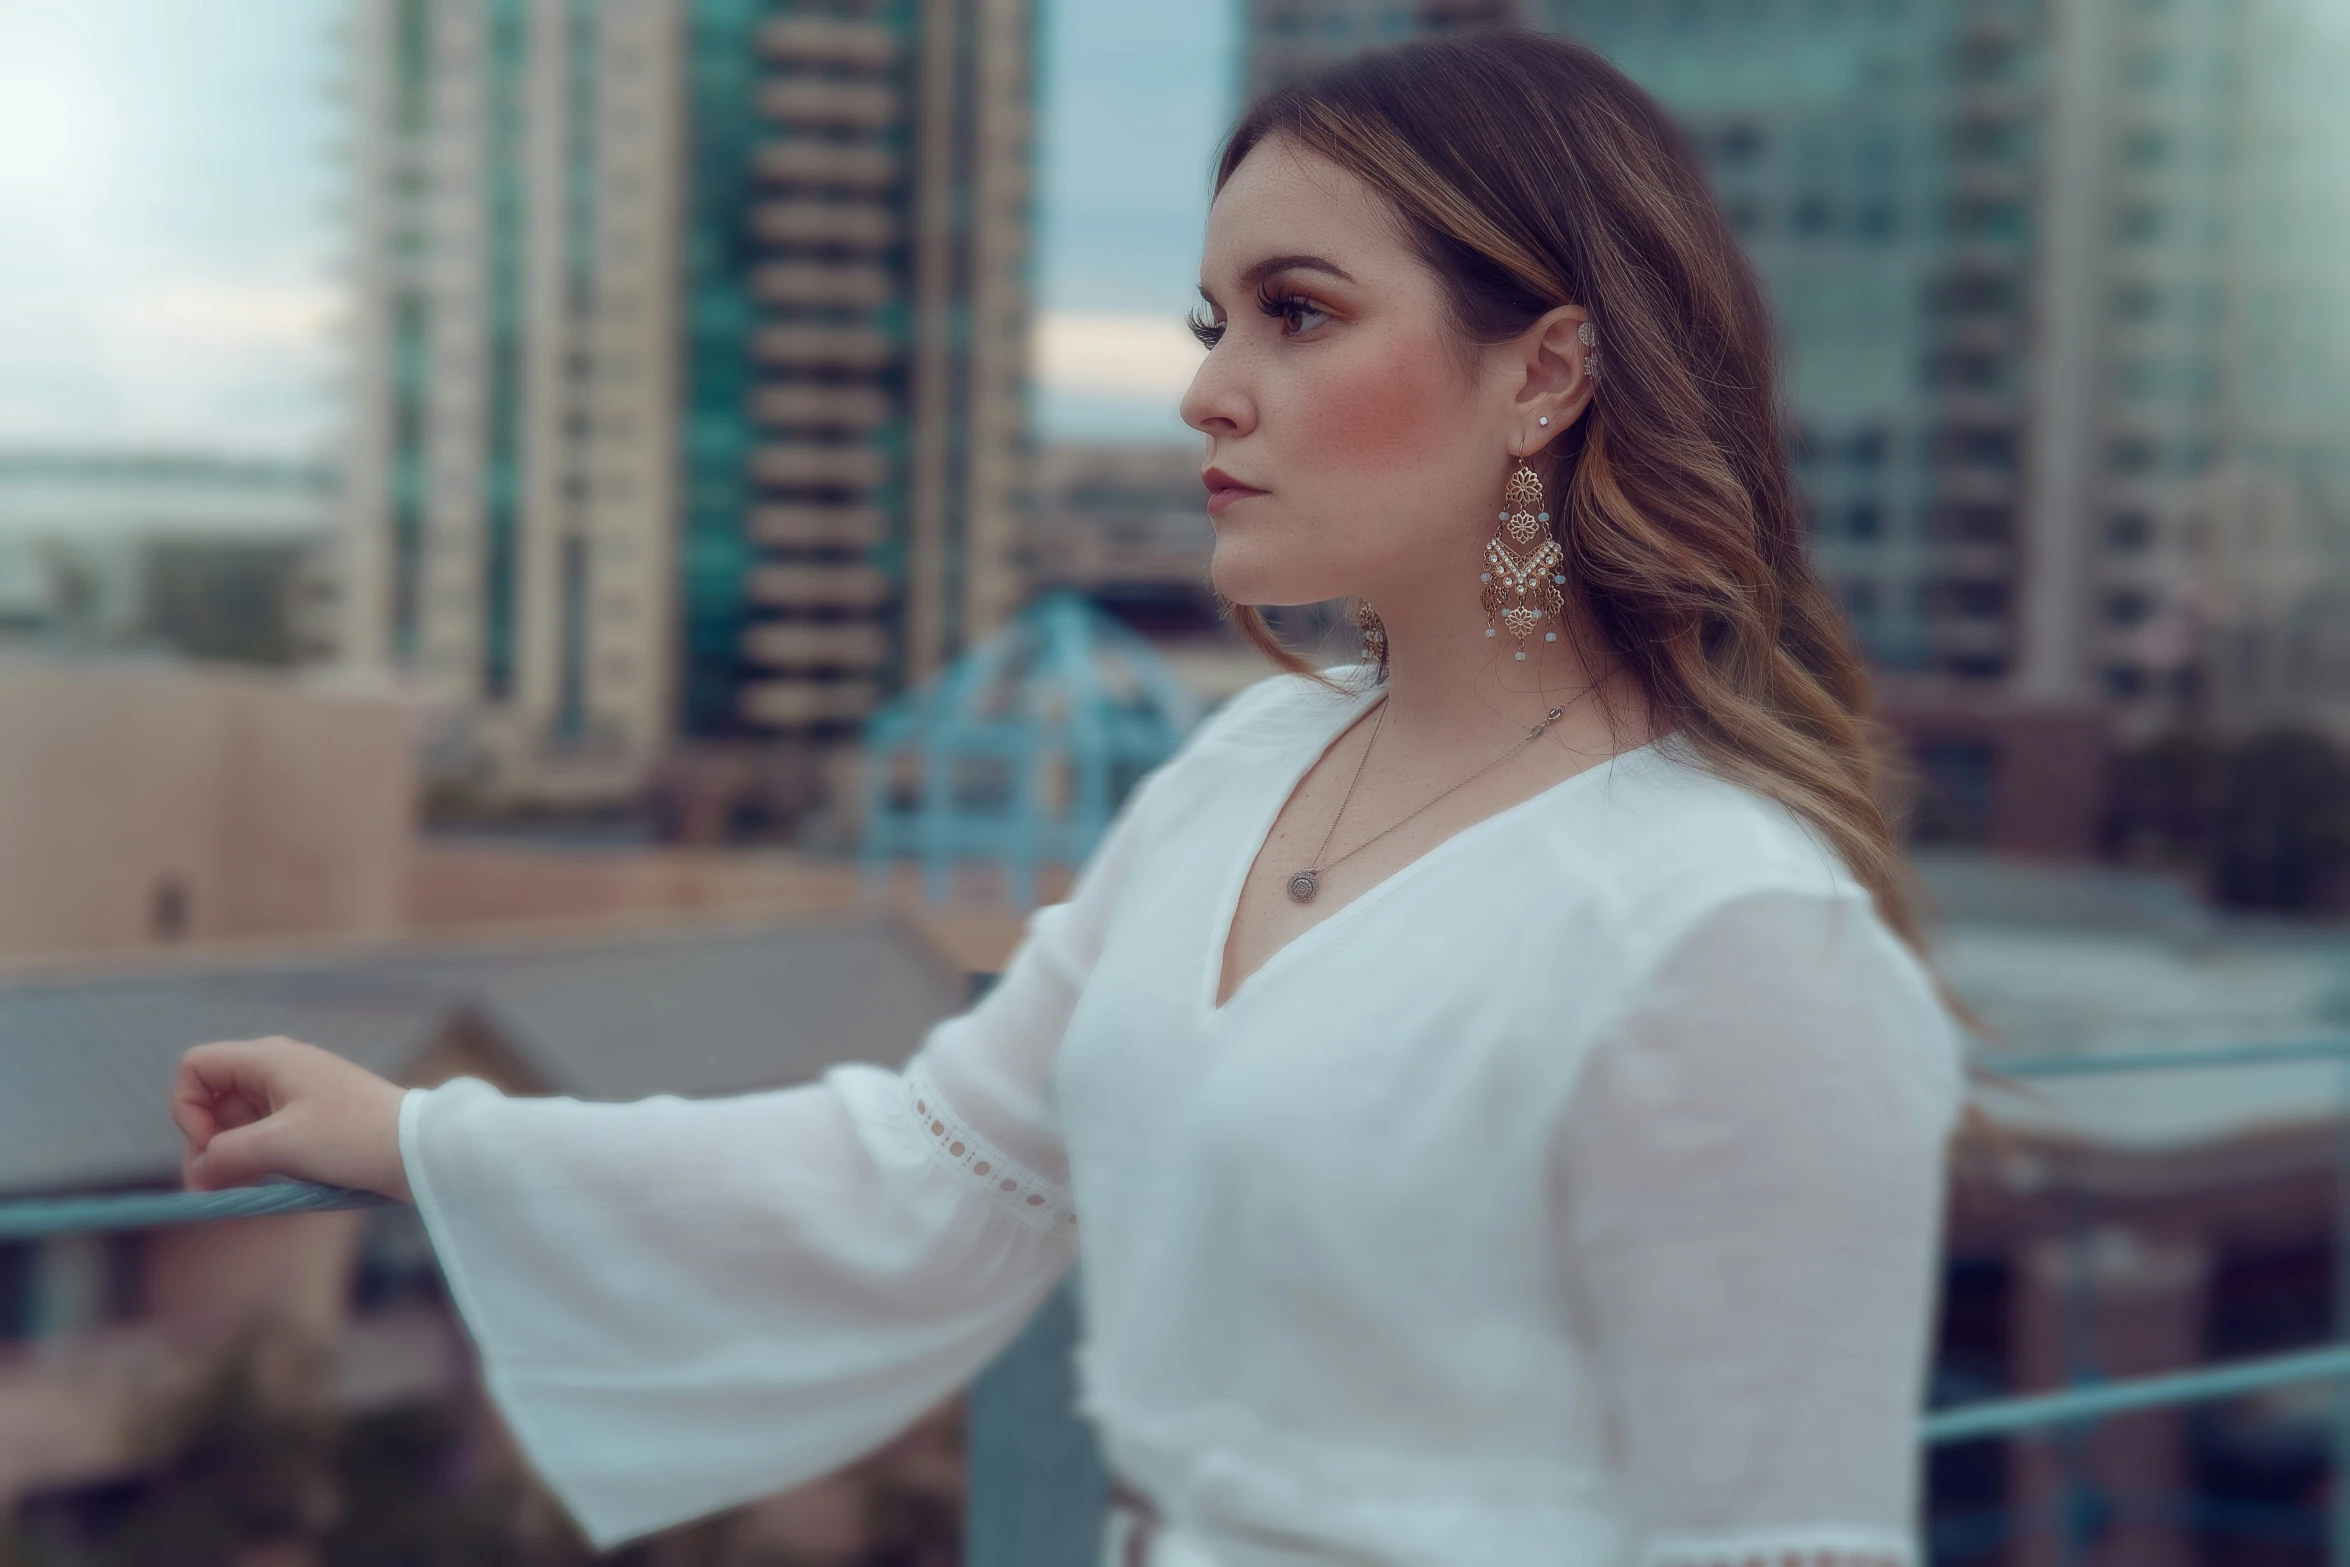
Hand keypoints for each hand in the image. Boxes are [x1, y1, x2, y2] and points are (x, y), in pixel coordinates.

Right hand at [172, 1036, 413, 1202]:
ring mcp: (298, 1098)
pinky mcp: (314, 1124)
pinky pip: (270, 1143)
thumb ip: (227, 1155)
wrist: (420, 1151)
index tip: (209, 1146)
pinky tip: (257, 1204)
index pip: (197, 1067)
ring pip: (241, 1129)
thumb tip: (199, 1170)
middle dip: (207, 1149)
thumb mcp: (280, 1145)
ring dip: (231, 1167)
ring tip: (236, 1208)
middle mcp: (280, 1071)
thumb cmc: (351, 1137)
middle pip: (215, 1104)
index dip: (188, 1107)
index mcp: (269, 1060)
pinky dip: (258, 1169)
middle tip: (212, 1195)